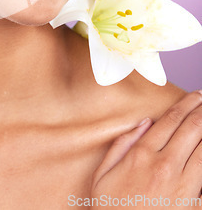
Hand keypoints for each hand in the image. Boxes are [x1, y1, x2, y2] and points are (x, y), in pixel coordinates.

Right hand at [91, 91, 201, 207]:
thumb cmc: (110, 209)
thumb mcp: (103, 174)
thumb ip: (121, 144)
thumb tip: (144, 123)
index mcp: (143, 154)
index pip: (171, 120)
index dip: (186, 104)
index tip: (195, 95)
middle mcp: (165, 165)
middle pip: (192, 129)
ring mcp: (183, 187)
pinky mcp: (193, 206)